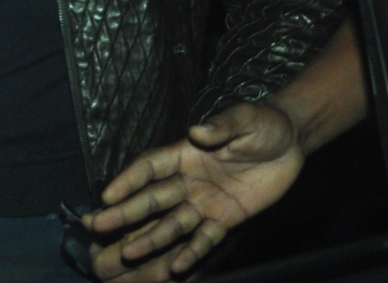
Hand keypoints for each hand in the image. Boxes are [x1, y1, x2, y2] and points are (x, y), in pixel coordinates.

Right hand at [83, 102, 302, 280]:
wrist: (291, 142)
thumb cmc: (263, 123)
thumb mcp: (246, 119)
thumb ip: (222, 126)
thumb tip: (197, 131)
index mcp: (187, 152)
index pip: (149, 167)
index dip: (127, 180)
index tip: (106, 195)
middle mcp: (189, 179)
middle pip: (152, 199)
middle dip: (124, 212)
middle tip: (96, 225)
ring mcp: (206, 201)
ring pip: (172, 223)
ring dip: (151, 238)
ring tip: (128, 252)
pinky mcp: (227, 218)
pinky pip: (206, 239)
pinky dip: (192, 253)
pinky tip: (176, 267)